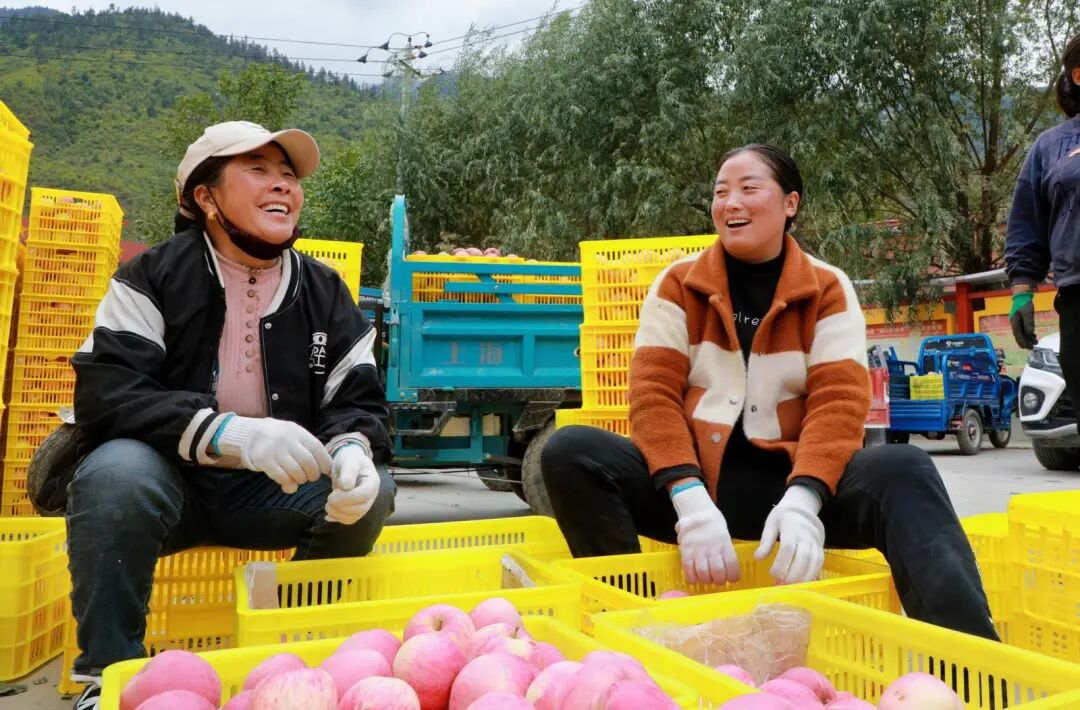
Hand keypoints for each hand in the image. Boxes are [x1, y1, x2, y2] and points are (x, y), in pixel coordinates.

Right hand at [215, 415, 331, 492]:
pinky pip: (281, 476)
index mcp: (298, 432)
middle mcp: (287, 439)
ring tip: (299, 479)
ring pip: (296, 471)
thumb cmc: (281, 439)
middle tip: (310, 477)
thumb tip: (324, 472)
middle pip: (308, 462)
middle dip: (313, 474)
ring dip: (301, 479)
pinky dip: (288, 482)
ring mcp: (274, 449)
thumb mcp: (295, 438)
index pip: (317, 448)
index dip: (324, 462)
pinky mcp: (263, 460)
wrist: (252, 433)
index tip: (325, 470)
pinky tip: (287, 480)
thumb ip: (309, 452)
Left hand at [325, 445, 380, 524]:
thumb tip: (346, 486)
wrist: (349, 464)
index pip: (363, 495)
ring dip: (338, 514)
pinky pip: (349, 520)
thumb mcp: (350, 460)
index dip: (347, 498)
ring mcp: (365, 504)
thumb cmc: (350, 459)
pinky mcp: (356, 510)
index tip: (333, 494)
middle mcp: (372, 495)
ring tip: (328, 505)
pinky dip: (337, 519)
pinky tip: (329, 514)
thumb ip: (349, 471)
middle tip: (328, 499)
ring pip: (354, 517)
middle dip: (341, 507)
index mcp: (372, 482)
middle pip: (360, 509)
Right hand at [671, 482, 740, 585]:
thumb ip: (726, 551)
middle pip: (718, 572)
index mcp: (724, 543)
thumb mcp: (725, 535)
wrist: (697, 512)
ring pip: (703, 573)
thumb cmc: (713, 525)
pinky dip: (692, 578)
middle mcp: (712, 548)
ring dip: (707, 580)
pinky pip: (688, 569)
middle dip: (719, 580)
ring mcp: (698, 550)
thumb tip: (731, 569)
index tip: (732, 579)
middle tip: (718, 580)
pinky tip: (695, 579)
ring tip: (707, 579)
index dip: (733, 576)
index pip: (732, 565)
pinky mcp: (686, 551)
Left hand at [754, 485, 824, 583]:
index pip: (788, 548)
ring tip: (790, 588)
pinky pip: (819, 565)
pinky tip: (802, 585)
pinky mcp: (821, 550)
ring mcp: (815, 544)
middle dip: (792, 575)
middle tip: (781, 586)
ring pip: (813, 563)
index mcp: (792, 528)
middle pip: (802, 558)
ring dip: (802, 578)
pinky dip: (812, 576)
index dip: (781, 563)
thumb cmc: (783, 517)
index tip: (772, 575)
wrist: (803, 508)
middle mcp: (806, 537)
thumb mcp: (771, 524)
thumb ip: (766, 541)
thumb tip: (758, 557)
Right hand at [1010, 291, 1036, 349]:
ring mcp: (1017, 322)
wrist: (1022, 296)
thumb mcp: (1028, 313)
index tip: (1026, 347)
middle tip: (1031, 348)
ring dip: (1027, 338)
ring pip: (1022, 333)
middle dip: (1024, 342)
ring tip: (1035, 343)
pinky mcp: (1021, 320)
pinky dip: (1028, 334)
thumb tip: (1030, 333)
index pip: (1017, 334)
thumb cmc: (1024, 304)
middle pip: (1019, 335)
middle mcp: (1015, 323)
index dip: (1022, 341)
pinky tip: (1033, 336)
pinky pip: (1024, 329)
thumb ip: (1029, 323)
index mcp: (1014, 322)